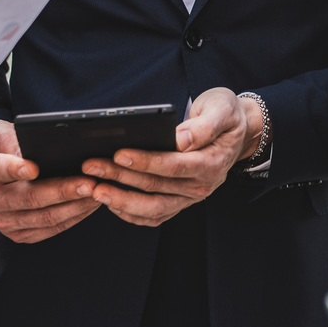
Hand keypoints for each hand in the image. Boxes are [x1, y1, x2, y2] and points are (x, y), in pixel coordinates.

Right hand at [0, 120, 100, 242]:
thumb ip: (10, 138)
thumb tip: (29, 148)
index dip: (15, 169)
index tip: (34, 167)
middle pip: (29, 198)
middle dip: (63, 191)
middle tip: (89, 183)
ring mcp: (5, 221)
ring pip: (45, 217)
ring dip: (75, 206)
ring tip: (97, 192)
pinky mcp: (20, 234)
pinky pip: (51, 228)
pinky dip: (74, 216)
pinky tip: (90, 204)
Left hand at [80, 86, 257, 225]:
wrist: (236, 134)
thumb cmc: (226, 116)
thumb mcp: (222, 109)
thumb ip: (204, 125)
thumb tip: (181, 139)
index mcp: (211, 163)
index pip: (173, 165)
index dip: (145, 161)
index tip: (118, 153)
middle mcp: (200, 186)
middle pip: (155, 186)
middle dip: (120, 177)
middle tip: (91, 166)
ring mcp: (189, 198)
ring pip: (151, 208)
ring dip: (120, 200)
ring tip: (93, 189)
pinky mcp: (179, 203)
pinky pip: (153, 216)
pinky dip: (129, 213)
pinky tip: (108, 202)